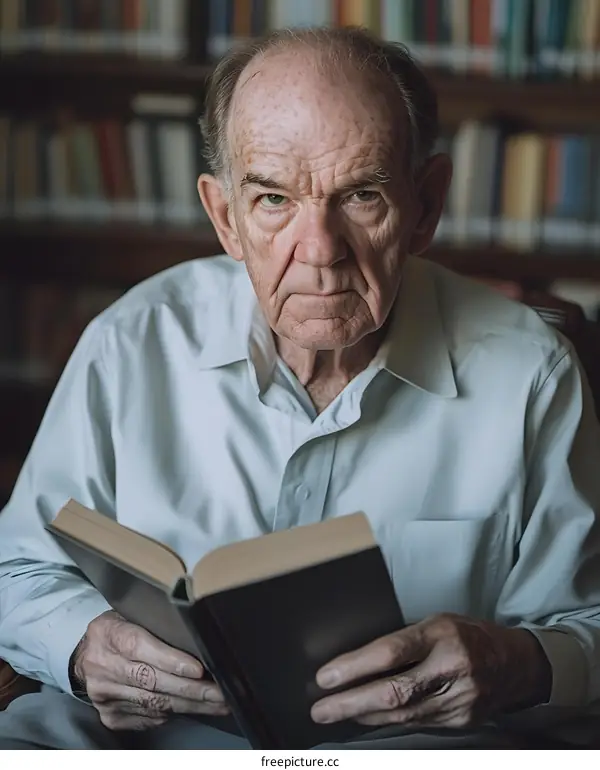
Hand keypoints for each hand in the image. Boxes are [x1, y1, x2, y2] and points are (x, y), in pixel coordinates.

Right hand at [72, 610, 228, 730]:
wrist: (86, 655)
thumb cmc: (118, 630)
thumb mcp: (130, 614)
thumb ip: (155, 623)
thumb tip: (195, 634)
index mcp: (108, 633)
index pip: (140, 648)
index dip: (171, 660)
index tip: (198, 670)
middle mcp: (102, 665)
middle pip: (151, 681)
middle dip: (192, 689)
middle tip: (220, 692)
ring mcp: (104, 694)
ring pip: (154, 703)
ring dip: (189, 705)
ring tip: (216, 703)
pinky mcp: (109, 715)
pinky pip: (147, 717)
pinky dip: (172, 712)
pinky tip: (192, 708)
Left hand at [311, 613, 551, 729]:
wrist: (516, 664)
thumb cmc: (469, 635)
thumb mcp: (437, 623)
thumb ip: (404, 641)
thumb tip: (358, 660)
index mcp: (443, 635)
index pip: (391, 652)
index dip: (354, 667)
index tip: (326, 677)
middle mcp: (451, 668)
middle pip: (393, 692)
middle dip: (351, 703)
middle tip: (321, 708)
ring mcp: (459, 700)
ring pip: (402, 715)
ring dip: (363, 716)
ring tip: (334, 713)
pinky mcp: (461, 722)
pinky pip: (416, 724)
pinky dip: (386, 722)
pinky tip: (366, 719)